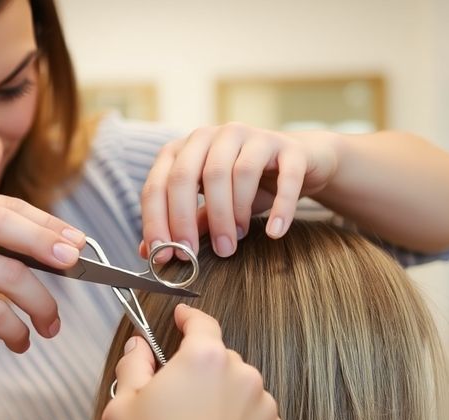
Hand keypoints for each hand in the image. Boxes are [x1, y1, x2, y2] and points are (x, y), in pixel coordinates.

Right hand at [0, 192, 86, 384]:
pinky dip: (16, 331)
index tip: (78, 241)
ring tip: (50, 325)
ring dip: (40, 304)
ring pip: (7, 275)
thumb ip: (7, 251)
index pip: (7, 207)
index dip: (47, 222)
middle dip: (46, 244)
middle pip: (3, 225)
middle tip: (75, 263)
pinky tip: (20, 342)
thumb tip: (68, 249)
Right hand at [101, 304, 286, 419]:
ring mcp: (262, 404)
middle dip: (199, 371)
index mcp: (204, 358)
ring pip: (239, 388)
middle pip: (219, 358)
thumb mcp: (123, 405)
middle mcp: (241, 373)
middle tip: (175, 399)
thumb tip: (139, 349)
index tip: (182, 317)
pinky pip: (255, 418)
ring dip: (221, 399)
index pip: (201, 322)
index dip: (189, 317)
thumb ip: (132, 366)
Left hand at [140, 123, 338, 260]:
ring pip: (235, 173)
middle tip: (194, 256)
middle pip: (190, 176)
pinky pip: (285, 177)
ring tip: (233, 242)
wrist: (299, 162)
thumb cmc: (248, 185)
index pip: (158, 183)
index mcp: (187, 148)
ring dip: (231, 214)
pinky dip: (280, 207)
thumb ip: (185, 222)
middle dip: (187, 221)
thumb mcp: (212, 203)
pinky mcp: (288, 148)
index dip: (156, 221)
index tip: (162, 255)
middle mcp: (216, 135)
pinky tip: (274, 233)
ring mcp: (253, 136)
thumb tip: (150, 251)